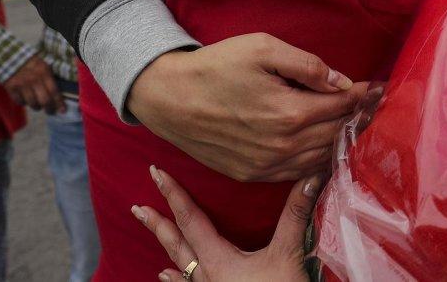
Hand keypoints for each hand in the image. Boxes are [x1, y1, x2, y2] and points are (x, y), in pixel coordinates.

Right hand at [2, 55, 65, 113]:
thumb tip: (57, 96)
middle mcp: (34, 80)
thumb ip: (50, 79)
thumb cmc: (30, 63)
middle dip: (49, 109)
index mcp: (44, 73)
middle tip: (50, 111)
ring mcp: (22, 85)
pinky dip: (24, 103)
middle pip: (44, 101)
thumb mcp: (43, 67)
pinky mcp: (11, 88)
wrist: (9, 56)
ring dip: (37, 107)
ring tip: (38, 105)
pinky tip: (26, 99)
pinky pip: (20, 102)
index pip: (54, 91)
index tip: (62, 110)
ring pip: (33, 104)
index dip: (59, 103)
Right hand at [128, 33, 368, 182]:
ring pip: (321, 157)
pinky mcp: (254, 175)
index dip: (363, 95)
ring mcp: (268, 165)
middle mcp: (284, 145)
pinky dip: (317, 160)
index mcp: (290, 112)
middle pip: (336, 133)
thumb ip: (307, 64)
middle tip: (373, 105)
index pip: (342, 106)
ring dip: (341, 140)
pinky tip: (324, 145)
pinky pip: (299, 173)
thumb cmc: (215, 66)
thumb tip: (341, 81)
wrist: (169, 98)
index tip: (378, 87)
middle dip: (358, 117)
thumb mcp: (262, 48)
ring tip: (354, 123)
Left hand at [133, 165, 314, 281]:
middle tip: (136, 207)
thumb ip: (294, 215)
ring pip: (180, 266)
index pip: (191, 220)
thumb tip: (310, 178)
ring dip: (165, 247)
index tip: (156, 175)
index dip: (174, 194)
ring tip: (151, 233)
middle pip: (176, 244)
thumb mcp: (288, 254)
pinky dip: (176, 279)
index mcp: (219, 260)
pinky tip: (166, 276)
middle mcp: (207, 276)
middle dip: (157, 223)